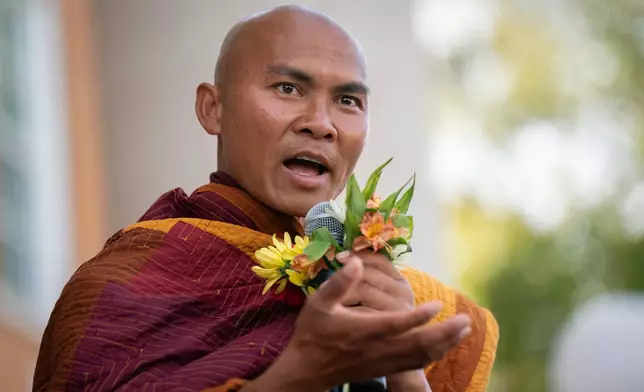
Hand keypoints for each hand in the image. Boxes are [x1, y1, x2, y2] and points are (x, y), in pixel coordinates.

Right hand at [244, 257, 471, 391]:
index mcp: (363, 330)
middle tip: (466, 320)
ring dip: (445, 344)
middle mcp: (377, 348)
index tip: (437, 306)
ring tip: (464, 331)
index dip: (420, 317)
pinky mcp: (384, 369)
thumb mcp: (318, 303)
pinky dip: (433, 355)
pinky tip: (444, 346)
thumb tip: (356, 262)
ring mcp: (383, 361)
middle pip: (418, 344)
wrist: (306, 370)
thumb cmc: (312, 332)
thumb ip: (338, 283)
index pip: (397, 324)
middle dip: (445, 333)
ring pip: (420, 356)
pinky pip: (414, 365)